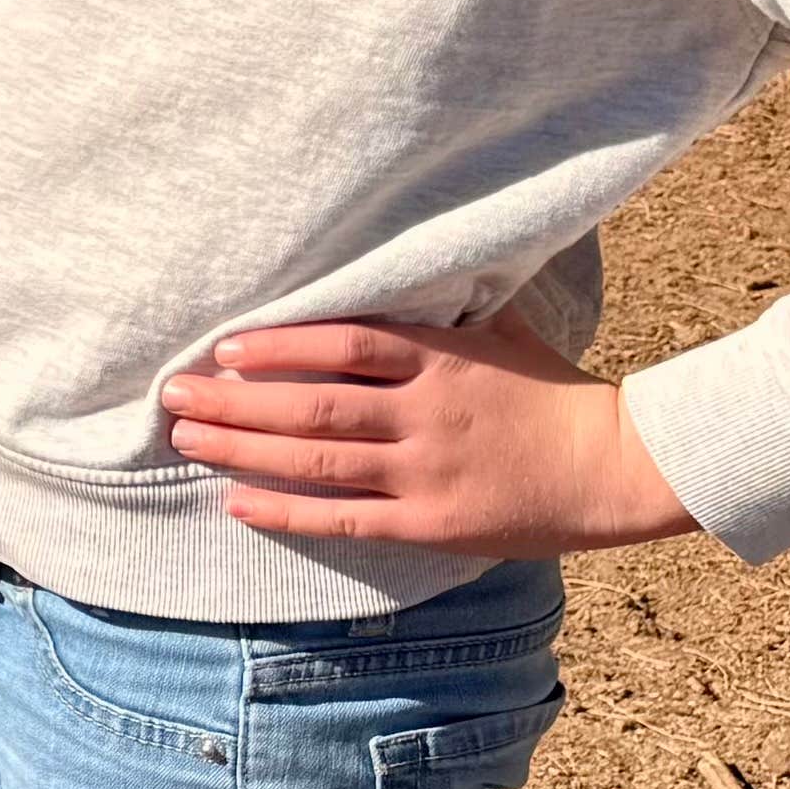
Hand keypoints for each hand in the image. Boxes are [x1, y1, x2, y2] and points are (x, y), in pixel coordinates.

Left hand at [158, 308, 699, 555]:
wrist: (614, 467)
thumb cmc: (552, 394)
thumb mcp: (501, 333)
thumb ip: (444, 310)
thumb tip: (399, 266)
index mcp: (441, 360)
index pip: (345, 343)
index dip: (279, 345)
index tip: (224, 348)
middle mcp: (425, 413)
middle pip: (314, 405)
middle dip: (236, 402)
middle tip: (174, 397)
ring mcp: (425, 471)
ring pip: (318, 461)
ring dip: (245, 450)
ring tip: (188, 440)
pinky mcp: (429, 522)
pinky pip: (344, 518)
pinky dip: (287, 512)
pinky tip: (238, 502)